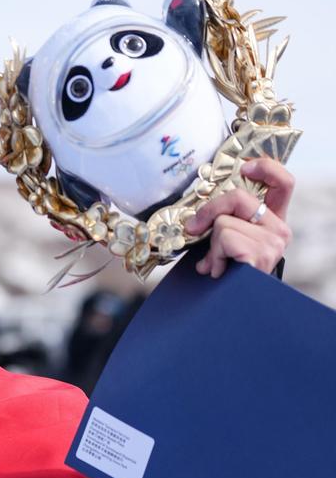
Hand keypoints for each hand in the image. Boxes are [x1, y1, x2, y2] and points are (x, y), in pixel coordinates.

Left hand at [184, 158, 293, 277]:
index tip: (246, 167)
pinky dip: (213, 255)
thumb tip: (195, 220)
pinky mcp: (260, 255)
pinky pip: (224, 237)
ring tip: (216, 265)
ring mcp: (272, 243)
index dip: (266, 168)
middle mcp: (279, 231)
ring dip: (211, 246)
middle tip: (194, 228)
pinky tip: (218, 271)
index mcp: (273, 223)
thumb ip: (221, 225)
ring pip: (224, 223)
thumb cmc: (227, 277)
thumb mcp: (225, 245)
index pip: (283, 183)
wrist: (232, 310)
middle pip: (238, 197)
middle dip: (208, 211)